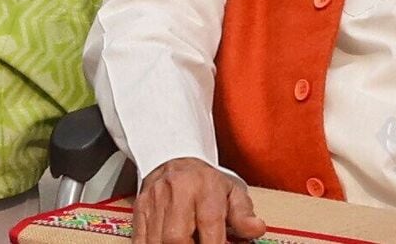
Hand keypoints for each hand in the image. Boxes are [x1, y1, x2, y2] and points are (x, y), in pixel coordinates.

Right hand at [133, 158, 265, 243]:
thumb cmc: (205, 182)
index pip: (210, 223)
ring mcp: (154, 201)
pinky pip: (141, 240)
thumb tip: (256, 229)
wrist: (174, 161)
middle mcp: (177, 191)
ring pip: (157, 241)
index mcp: (205, 186)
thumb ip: (243, 213)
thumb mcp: (232, 191)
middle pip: (176, 236)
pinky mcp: (139, 210)